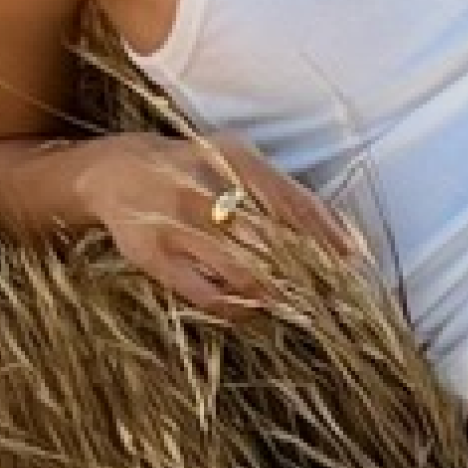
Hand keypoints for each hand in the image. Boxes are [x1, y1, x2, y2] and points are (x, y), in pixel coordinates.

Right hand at [0, 129, 361, 317]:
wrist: (113, 170)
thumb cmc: (195, 169)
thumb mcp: (237, 163)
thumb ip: (284, 195)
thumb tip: (344, 237)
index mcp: (231, 155)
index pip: (291, 200)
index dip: (326, 234)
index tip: (355, 262)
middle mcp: (202, 183)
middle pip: (270, 238)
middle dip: (305, 272)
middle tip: (332, 297)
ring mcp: (173, 219)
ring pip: (240, 269)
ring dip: (275, 293)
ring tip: (297, 308)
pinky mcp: (151, 254)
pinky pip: (203, 292)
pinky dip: (234, 309)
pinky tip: (252, 312)